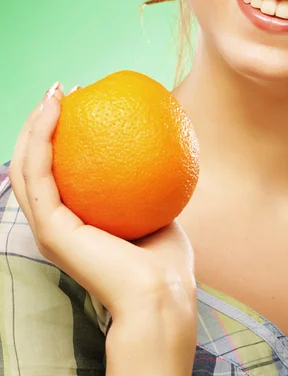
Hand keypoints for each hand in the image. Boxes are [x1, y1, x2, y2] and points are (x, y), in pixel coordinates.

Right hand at [8, 83, 197, 346]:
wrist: (163, 292)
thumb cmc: (165, 257)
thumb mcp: (156, 206)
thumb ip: (149, 181)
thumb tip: (161, 144)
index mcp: (76, 221)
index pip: (57, 172)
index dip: (60, 136)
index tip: (81, 102)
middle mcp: (56, 222)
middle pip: (34, 165)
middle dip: (41, 124)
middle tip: (62, 91)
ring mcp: (49, 226)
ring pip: (26, 166)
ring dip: (34, 125)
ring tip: (54, 93)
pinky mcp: (49, 228)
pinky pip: (39, 173)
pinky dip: (41, 138)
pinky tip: (56, 111)